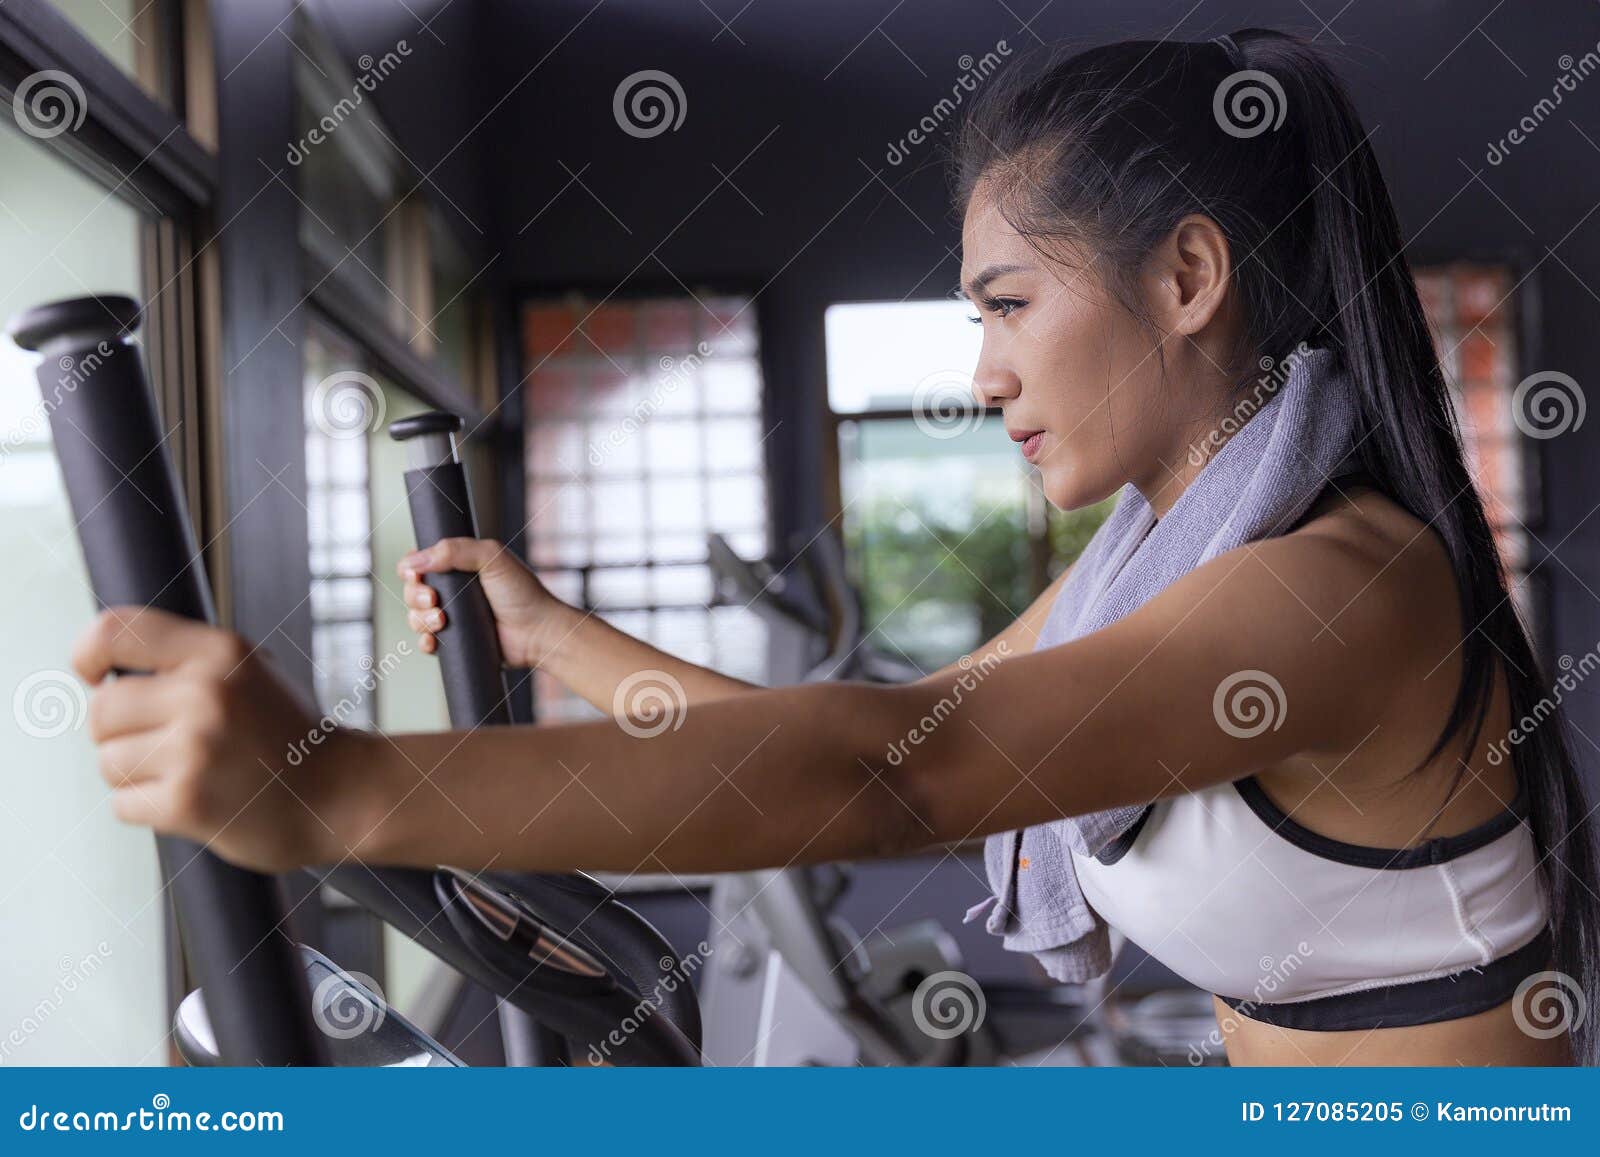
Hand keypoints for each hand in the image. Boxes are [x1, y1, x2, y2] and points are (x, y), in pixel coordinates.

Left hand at [71, 606, 369, 872]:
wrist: (340, 794)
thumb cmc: (288, 736)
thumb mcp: (252, 673)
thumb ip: (187, 660)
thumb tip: (103, 667)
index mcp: (221, 652)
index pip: (115, 632)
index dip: (88, 653)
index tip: (94, 675)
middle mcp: (205, 694)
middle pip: (102, 710)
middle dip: (119, 732)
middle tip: (163, 742)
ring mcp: (195, 749)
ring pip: (108, 761)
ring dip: (135, 773)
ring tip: (187, 772)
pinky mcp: (186, 801)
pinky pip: (122, 804)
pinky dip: (147, 807)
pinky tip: (191, 799)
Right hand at [398, 538, 566, 667]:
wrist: (538, 632)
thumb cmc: (522, 593)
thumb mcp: (492, 557)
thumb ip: (455, 549)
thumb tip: (415, 559)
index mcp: (460, 566)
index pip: (420, 562)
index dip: (411, 569)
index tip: (416, 575)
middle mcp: (454, 590)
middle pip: (413, 590)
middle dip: (415, 596)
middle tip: (434, 600)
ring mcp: (454, 616)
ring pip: (416, 617)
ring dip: (420, 619)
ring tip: (442, 620)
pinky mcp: (455, 641)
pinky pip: (427, 642)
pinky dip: (425, 641)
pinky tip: (434, 640)